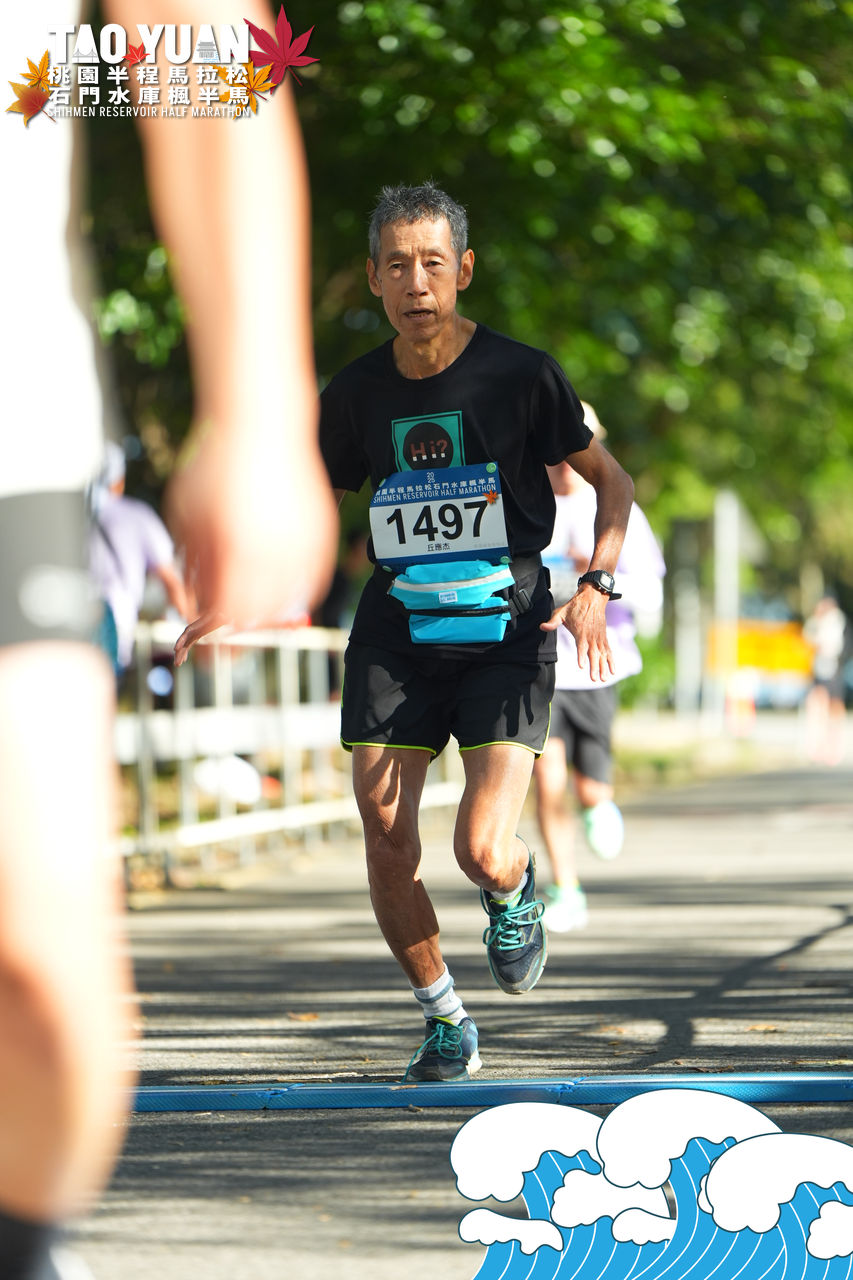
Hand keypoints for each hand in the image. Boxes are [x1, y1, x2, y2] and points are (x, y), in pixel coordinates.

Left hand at [165, 413, 337, 656]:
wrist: (262, 421)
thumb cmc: (214, 466)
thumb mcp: (186, 517)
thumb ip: (192, 567)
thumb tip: (198, 607)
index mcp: (234, 552)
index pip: (226, 616)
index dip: (213, 633)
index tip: (204, 638)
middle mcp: (274, 554)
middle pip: (258, 616)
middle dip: (239, 624)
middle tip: (227, 622)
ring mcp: (304, 546)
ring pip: (288, 602)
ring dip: (267, 609)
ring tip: (249, 598)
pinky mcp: (323, 536)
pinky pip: (311, 581)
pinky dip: (293, 589)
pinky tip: (275, 581)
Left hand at [540, 585, 613, 681]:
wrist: (592, 598)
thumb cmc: (575, 606)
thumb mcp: (561, 612)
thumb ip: (552, 622)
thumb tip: (542, 627)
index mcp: (581, 631)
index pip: (581, 647)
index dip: (581, 656)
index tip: (582, 666)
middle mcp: (591, 636)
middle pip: (594, 654)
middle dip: (594, 667)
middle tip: (595, 679)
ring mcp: (599, 637)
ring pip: (602, 655)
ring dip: (604, 667)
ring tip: (604, 679)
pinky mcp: (603, 637)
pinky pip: (608, 651)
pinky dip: (611, 660)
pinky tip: (613, 671)